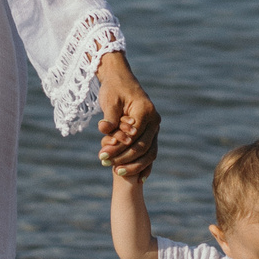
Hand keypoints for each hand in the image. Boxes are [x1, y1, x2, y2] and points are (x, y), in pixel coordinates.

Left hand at [95, 51, 157, 177]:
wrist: (121, 79)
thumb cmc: (114, 88)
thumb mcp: (109, 101)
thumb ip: (109, 118)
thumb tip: (105, 130)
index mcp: (146, 111)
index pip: (134, 135)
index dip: (119, 147)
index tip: (103, 155)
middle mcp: (154, 120)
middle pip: (142, 146)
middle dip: (124, 158)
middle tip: (105, 163)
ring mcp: (155, 127)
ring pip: (149, 152)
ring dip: (134, 165)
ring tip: (116, 172)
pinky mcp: (151, 133)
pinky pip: (151, 152)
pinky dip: (146, 166)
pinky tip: (140, 179)